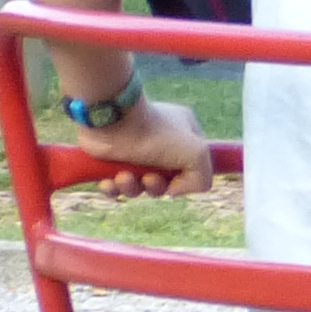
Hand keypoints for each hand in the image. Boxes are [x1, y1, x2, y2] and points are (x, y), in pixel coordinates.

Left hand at [77, 97, 211, 198]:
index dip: (185, 181)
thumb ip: (202, 180)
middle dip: (155, 187)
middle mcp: (158, 142)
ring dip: (132, 188)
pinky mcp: (108, 159)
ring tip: (123, 178)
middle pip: (163, 181)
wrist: (110, 120)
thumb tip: (174, 192)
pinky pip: (114, 185)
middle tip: (148, 179)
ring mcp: (132, 150)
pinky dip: (112, 188)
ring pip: (138, 185)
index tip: (176, 183)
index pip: (191, 166)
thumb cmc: (155, 133)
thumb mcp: (198, 155)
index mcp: (183, 134)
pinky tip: (109, 181)